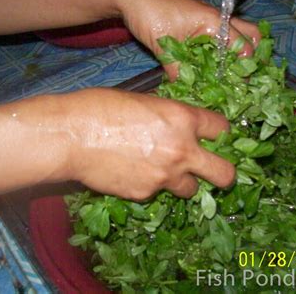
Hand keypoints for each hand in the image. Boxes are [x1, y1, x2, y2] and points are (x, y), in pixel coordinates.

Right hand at [59, 88, 233, 200]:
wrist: (71, 136)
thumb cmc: (101, 108)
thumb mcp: (143, 101)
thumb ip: (168, 117)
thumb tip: (177, 125)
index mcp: (182, 119)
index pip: (221, 129)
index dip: (220, 133)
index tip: (215, 138)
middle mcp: (181, 150)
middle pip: (224, 173)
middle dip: (224, 174)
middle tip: (213, 170)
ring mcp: (164, 177)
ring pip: (192, 190)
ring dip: (183, 182)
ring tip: (162, 171)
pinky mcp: (145, 194)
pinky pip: (158, 194)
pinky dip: (151, 186)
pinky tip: (132, 173)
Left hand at [117, 0, 259, 79]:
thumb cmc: (150, 13)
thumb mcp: (164, 46)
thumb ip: (178, 70)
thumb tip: (188, 93)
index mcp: (214, 21)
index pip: (243, 46)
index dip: (244, 68)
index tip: (239, 86)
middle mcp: (216, 19)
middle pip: (249, 35)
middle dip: (249, 57)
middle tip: (238, 78)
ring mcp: (207, 20)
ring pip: (233, 37)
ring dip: (233, 55)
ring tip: (225, 77)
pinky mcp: (197, 24)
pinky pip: (216, 38)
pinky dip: (217, 52)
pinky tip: (208, 68)